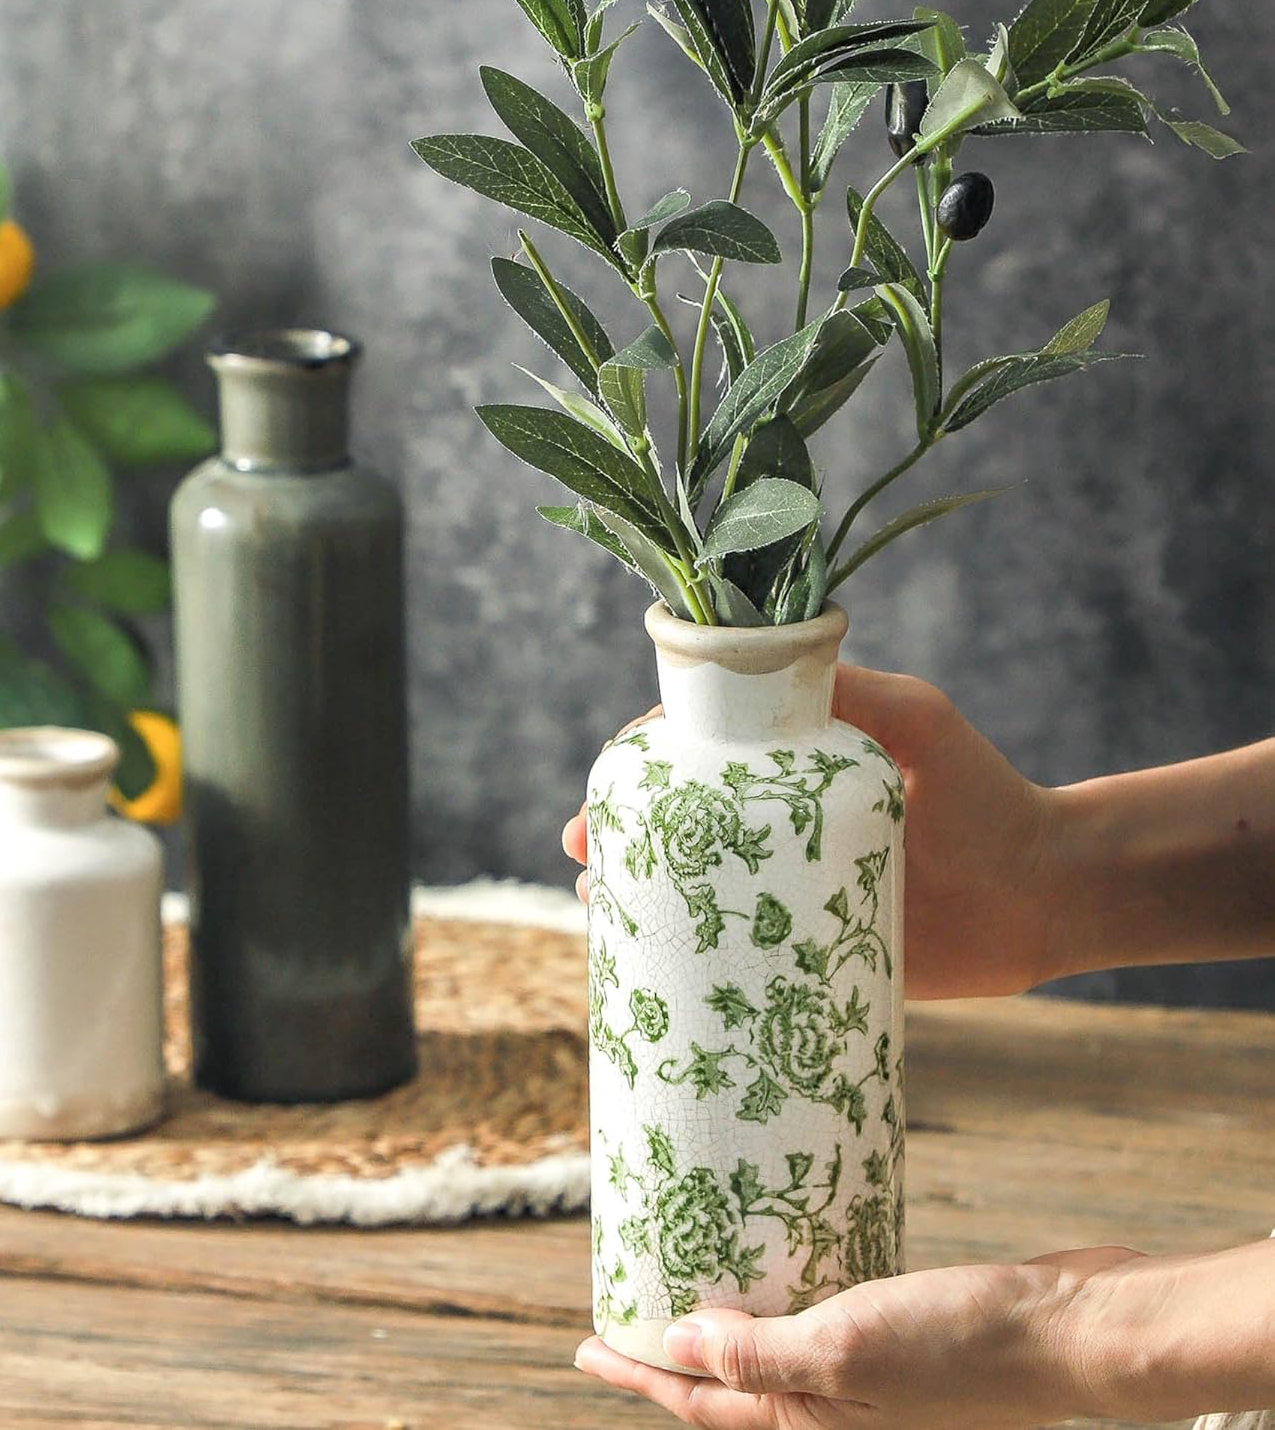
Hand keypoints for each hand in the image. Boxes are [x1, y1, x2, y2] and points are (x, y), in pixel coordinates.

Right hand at [563, 670, 1062, 997]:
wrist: (1051, 889)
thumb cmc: (984, 789)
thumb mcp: (913, 718)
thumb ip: (847, 690)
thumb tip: (755, 667)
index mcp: (796, 768)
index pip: (702, 755)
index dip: (645, 763)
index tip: (607, 779)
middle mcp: (784, 828)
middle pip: (682, 824)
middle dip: (622, 832)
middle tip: (583, 852)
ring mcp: (794, 893)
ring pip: (697, 891)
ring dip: (641, 894)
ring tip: (599, 909)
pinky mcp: (811, 957)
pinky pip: (741, 962)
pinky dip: (692, 963)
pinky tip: (651, 968)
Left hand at [574, 1247, 1136, 1429]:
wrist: (1066, 1332)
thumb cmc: (959, 1346)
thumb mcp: (843, 1350)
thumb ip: (756, 1355)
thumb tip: (670, 1348)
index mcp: (809, 1419)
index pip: (697, 1402)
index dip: (635, 1375)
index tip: (585, 1346)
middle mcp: (831, 1402)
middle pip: (725, 1379)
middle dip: (668, 1351)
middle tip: (623, 1305)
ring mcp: (865, 1368)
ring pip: (769, 1344)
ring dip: (723, 1317)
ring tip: (685, 1272)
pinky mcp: (895, 1327)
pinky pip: (815, 1311)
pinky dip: (782, 1288)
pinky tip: (772, 1250)